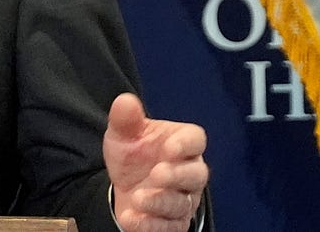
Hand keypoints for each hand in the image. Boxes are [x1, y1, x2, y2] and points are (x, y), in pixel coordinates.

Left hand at [104, 93, 208, 231]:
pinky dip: (151, 224)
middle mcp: (189, 173)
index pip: (195, 140)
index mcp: (181, 144)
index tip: (170, 147)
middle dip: (177, 175)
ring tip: (139, 198)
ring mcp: (183, 199)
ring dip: (160, 202)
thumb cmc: (133, 154)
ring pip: (182, 203)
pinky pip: (170, 227)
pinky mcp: (173, 222)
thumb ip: (125, 119)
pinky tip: (132, 218)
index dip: (186, 144)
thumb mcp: (123, 134)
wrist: (123, 183)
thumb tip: (125, 100)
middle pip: (196, 175)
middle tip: (157, 174)